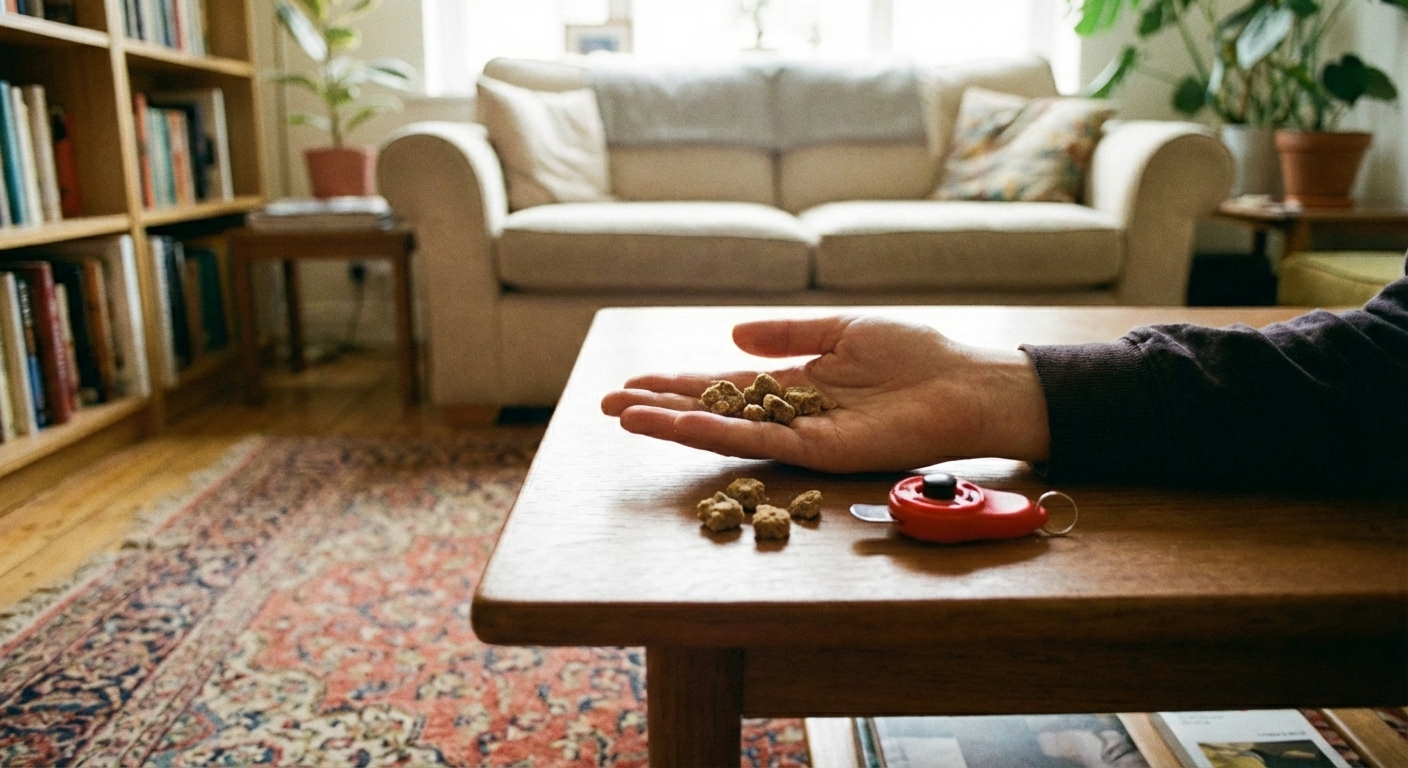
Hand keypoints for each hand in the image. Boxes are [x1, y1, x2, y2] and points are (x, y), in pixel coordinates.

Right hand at [600, 315, 1050, 472]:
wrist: (967, 384)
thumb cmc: (918, 355)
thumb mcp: (843, 330)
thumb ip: (787, 335)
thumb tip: (732, 337)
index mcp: (796, 383)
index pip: (723, 385)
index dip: (677, 383)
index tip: (633, 381)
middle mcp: (790, 413)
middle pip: (712, 411)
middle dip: (659, 408)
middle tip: (607, 406)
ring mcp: (801, 435)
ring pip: (724, 431)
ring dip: (672, 424)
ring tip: (625, 418)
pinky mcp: (819, 451)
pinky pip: (758, 441)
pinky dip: (717, 432)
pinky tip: (680, 424)